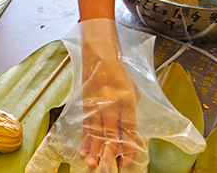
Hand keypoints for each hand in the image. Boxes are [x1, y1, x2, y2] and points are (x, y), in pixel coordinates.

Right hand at [78, 20, 141, 170]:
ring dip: (93, 149)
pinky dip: (84, 138)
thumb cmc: (120, 72)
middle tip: (105, 169)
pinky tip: (83, 150)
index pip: (128, 127)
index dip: (127, 146)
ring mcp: (96, 103)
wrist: (100, 54)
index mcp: (126, 99)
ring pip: (94, 131)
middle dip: (107, 153)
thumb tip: (130, 133)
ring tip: (91, 164)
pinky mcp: (86, 103)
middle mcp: (110, 103)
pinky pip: (85, 124)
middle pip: (109, 132)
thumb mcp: (133, 89)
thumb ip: (131, 111)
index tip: (127, 161)